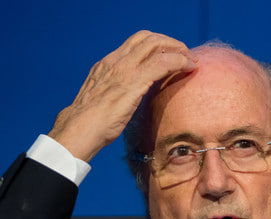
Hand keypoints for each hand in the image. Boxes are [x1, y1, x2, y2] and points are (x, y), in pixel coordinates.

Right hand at [48, 31, 197, 161]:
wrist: (80, 128)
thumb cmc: (91, 122)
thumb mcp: (104, 99)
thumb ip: (118, 92)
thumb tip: (130, 99)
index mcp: (108, 64)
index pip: (136, 42)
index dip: (157, 45)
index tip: (171, 56)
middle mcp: (116, 61)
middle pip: (148, 38)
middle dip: (170, 43)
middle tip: (185, 56)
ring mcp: (125, 69)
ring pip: (157, 45)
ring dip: (178, 50)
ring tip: (190, 61)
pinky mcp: (135, 82)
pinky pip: (163, 63)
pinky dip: (180, 62)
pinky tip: (189, 69)